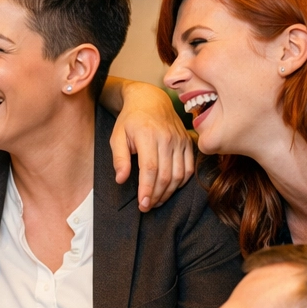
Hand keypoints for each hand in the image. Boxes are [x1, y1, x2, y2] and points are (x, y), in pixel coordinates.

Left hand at [111, 82, 194, 211]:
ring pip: (179, 175)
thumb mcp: (117, 137)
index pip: (150, 169)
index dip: (147, 190)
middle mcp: (167, 139)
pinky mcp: (188, 143)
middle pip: (166, 175)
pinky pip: (189, 168)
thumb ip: (119, 158)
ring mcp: (180, 141)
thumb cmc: (130, 120)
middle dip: (157, 196)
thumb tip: (121, 179)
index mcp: (148, 136)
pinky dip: (181, 182)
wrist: (150, 100)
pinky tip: (169, 189)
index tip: (142, 205)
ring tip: (156, 201)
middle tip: (147, 207)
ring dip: (168, 192)